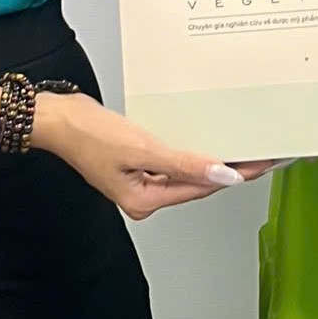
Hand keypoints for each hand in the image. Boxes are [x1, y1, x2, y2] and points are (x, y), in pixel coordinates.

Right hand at [33, 89, 263, 219]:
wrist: (56, 116)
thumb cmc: (89, 135)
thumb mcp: (144, 150)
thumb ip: (186, 164)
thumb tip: (223, 175)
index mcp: (145, 202)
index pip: (202, 188)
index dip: (234, 175)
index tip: (261, 163)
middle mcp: (144, 196)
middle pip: (196, 183)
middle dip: (227, 169)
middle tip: (260, 154)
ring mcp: (140, 179)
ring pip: (186, 171)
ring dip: (210, 158)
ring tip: (242, 146)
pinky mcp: (136, 162)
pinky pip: (172, 159)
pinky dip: (190, 151)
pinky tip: (206, 139)